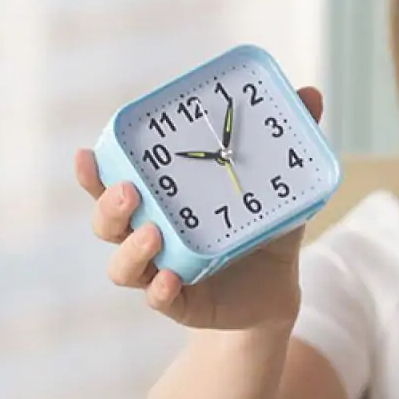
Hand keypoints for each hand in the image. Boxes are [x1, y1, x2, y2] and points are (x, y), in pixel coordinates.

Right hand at [78, 85, 322, 330]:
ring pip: (123, 267)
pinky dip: (160, 290)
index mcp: (157, 202)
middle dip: (108, 205)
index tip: (87, 153)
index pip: (110, 184)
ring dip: (131, 250)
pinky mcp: (181, 304)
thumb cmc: (260, 228)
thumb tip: (311, 94)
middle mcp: (148, 236)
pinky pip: (158, 300)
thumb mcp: (275, 185)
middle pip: (106, 224)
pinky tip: (170, 279)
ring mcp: (160, 272)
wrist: (277, 288)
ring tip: (153, 232)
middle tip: (129, 190)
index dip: (92, 173)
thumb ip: (285, 143)